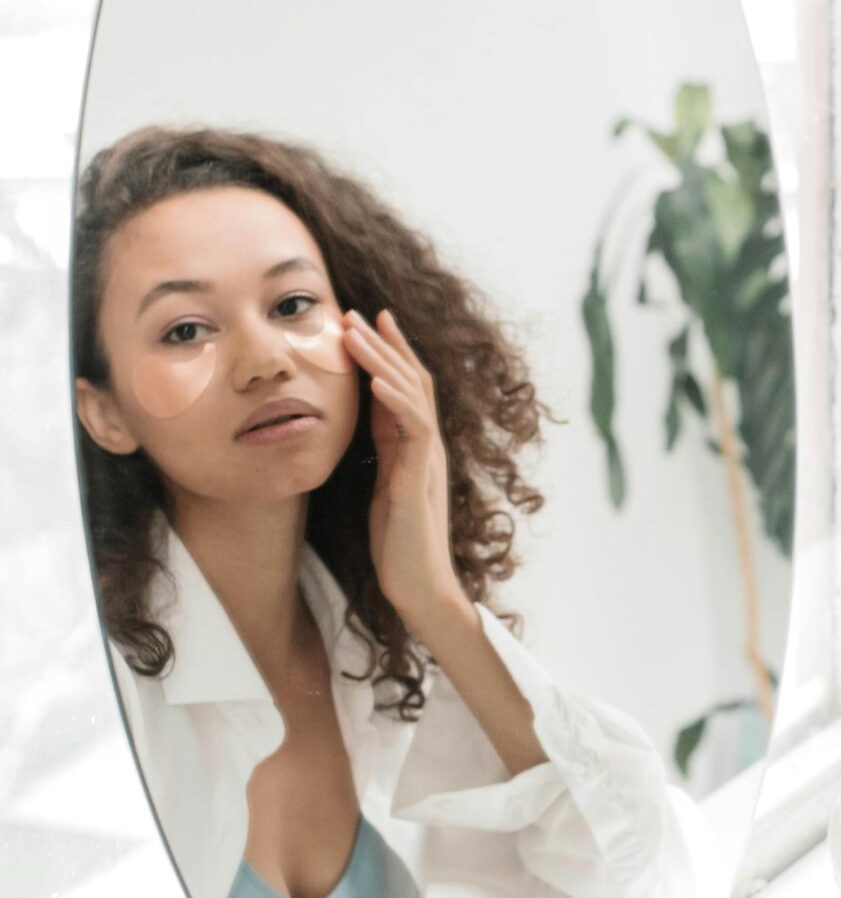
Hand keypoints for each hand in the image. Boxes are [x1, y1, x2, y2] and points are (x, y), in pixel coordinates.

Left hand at [342, 309, 464, 630]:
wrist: (420, 586)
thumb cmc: (400, 544)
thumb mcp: (385, 484)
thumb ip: (385, 448)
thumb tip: (372, 415)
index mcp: (417, 448)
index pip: (407, 388)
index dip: (390, 353)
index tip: (368, 321)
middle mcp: (428, 448)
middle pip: (413, 381)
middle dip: (385, 344)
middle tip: (356, 312)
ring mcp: (428, 461)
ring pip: (412, 397)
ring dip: (383, 361)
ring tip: (354, 333)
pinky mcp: (420, 480)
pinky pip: (414, 431)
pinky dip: (396, 401)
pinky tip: (375, 381)